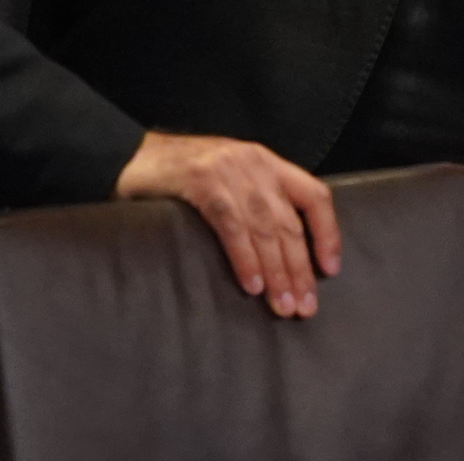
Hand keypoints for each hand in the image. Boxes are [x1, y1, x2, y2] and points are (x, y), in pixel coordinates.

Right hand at [115, 131, 342, 318]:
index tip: (330, 271)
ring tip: (282, 305)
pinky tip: (252, 285)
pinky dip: (244, 258)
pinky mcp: (201, 182)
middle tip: (305, 306)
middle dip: (299, 269)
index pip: (314, 195)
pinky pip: (231, 226)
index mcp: (267, 162)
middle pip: (289, 222)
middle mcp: (254, 163)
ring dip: (277, 271)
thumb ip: (257, 203)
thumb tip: (285, 255)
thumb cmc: (183, 176)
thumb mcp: (231, 179)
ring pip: (265, 227)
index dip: (327, 233)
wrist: (132, 155)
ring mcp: (228, 170)